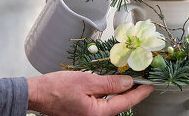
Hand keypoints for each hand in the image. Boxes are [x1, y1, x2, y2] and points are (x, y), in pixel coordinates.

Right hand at [27, 71, 153, 115]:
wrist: (37, 93)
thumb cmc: (57, 88)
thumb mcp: (87, 82)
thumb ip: (109, 83)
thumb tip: (128, 82)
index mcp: (98, 113)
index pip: (126, 101)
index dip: (140, 92)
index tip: (151, 84)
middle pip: (121, 102)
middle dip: (133, 90)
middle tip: (144, 78)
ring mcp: (91, 114)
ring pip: (113, 101)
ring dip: (122, 90)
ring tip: (132, 78)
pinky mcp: (86, 110)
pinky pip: (103, 100)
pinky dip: (111, 91)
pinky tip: (114, 83)